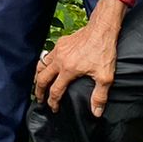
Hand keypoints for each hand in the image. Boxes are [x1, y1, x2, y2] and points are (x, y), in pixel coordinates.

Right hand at [34, 1, 124, 117]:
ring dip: (38, 76)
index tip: (53, 108)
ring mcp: (59, 50)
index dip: (53, 102)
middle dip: (39, 91)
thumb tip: (96, 112)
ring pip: (41, 65)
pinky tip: (47, 66)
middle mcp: (60, 60)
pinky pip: (47, 55)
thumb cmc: (103, 50)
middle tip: (39, 99)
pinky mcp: (61, 42)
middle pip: (42, 78)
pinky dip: (43, 63)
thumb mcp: (105, 77)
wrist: (101, 29)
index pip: (55, 91)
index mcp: (68, 70)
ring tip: (38, 84)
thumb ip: (99, 96)